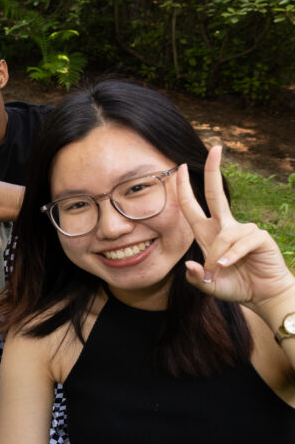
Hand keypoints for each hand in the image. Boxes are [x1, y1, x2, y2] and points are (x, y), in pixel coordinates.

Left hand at [177, 146, 294, 307]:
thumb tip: (190, 265)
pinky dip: (231, 256)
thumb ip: (196, 278)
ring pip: (224, 235)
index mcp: (208, 233)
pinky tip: (227, 266)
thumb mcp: (208, 285)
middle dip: (215, 170)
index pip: (192, 207)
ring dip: (217, 256)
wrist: (262, 295)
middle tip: (216, 147)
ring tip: (219, 271)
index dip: (185, 188)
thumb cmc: (235, 286)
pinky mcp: (259, 237)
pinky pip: (240, 242)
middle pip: (217, 194)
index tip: (181, 168)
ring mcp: (243, 230)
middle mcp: (225, 227)